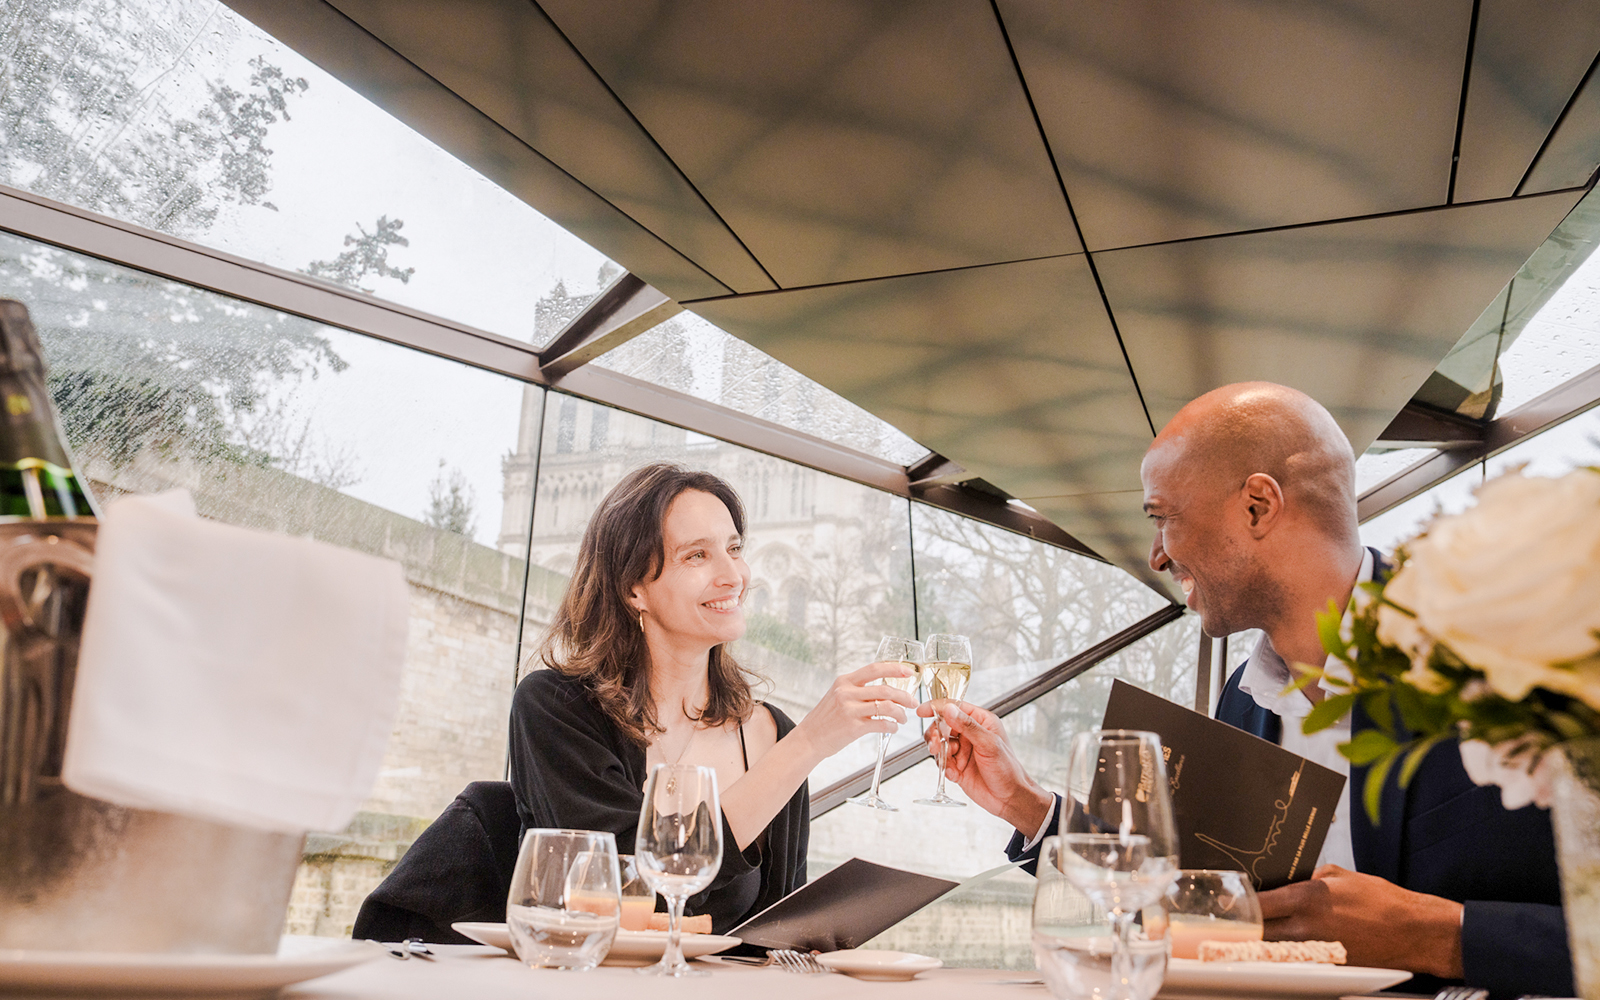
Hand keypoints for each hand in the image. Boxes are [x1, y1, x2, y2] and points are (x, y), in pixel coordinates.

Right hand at [792, 661, 918, 759]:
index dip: (894, 668)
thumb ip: (857, 690)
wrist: (808, 738)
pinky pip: (881, 724)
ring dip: (900, 713)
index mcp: (844, 681)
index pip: (874, 669)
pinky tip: (892, 728)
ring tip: (903, 718)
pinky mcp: (853, 727)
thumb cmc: (825, 719)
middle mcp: (846, 692)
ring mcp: (849, 709)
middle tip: (912, 702)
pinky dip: (892, 726)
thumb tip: (884, 690)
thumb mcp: (837, 696)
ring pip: (886, 706)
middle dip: (904, 696)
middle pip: (885, 689)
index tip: (908, 672)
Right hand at [917, 699, 1051, 834]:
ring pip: (939, 743)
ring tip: (946, 759)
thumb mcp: (989, 744)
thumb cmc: (1008, 769)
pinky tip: (955, 774)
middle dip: (936, 734)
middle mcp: (970, 734)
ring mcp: (963, 750)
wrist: (1009, 799)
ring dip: (939, 751)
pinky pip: (942, 762)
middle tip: (936, 744)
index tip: (922, 711)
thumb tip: (948, 709)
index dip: (937, 707)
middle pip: (942, 725)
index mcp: (981, 721)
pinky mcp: (957, 766)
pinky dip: (944, 767)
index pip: (955, 707)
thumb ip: (968, 726)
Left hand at [1259, 865, 1462, 977]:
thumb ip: (1307, 878)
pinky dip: (1288, 952)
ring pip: (1275, 949)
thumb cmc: (1381, 900)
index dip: (1241, 906)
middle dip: (1247, 927)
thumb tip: (1287, 883)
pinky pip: (1297, 958)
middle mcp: (1307, 927)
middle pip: (1260, 932)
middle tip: (1239, 921)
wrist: (1414, 931)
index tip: (1232, 904)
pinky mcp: (1328, 965)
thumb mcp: (1339, 875)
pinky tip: (1286, 944)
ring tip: (1258, 933)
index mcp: (1307, 899)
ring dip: (1265, 941)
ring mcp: (1317, 950)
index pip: (1259, 905)